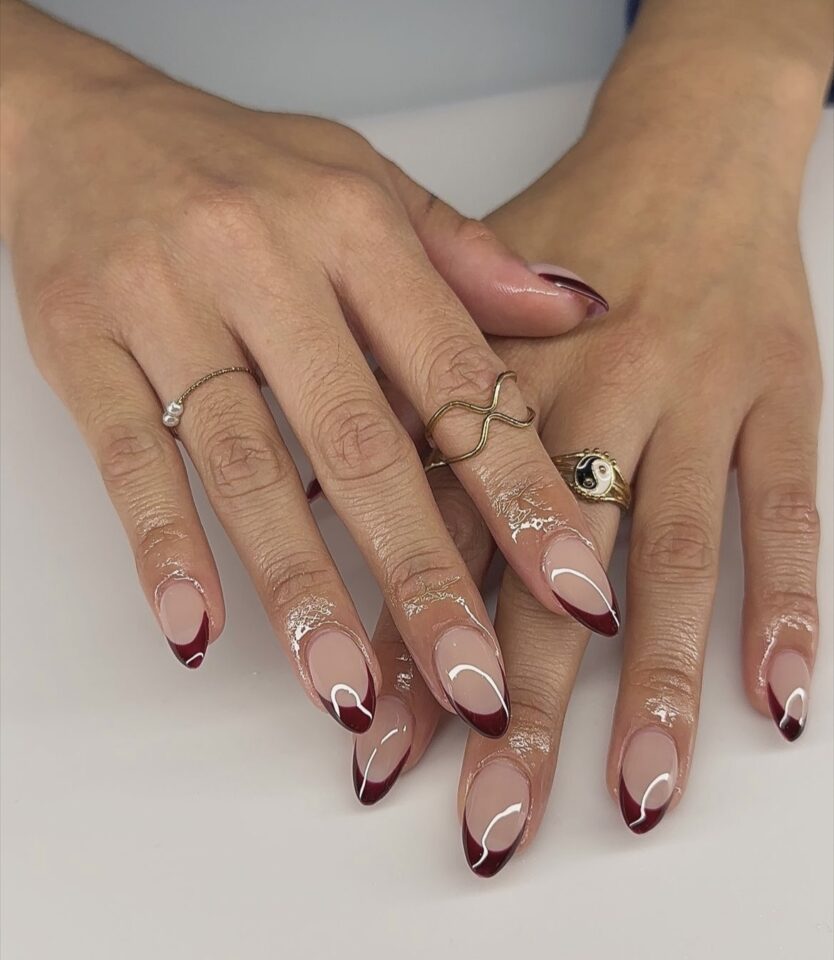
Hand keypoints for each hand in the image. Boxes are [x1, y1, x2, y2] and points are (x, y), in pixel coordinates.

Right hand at [1, 2, 613, 734]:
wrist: (80, 119)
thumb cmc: (239, 165)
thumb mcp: (365, 184)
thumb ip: (469, 259)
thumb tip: (576, 309)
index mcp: (354, 224)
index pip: (456, 374)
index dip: (521, 487)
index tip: (573, 583)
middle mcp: (264, 262)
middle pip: (360, 441)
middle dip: (424, 574)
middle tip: (476, 681)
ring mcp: (165, 302)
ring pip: (246, 465)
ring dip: (302, 590)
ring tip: (352, 692)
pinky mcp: (78, 343)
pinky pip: (127, 459)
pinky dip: (165, 550)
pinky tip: (198, 630)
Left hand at [350, 60, 824, 871]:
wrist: (684, 145)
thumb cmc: (561, 242)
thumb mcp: (458, 307)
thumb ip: (396, 409)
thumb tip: (315, 511)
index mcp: (494, 378)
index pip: (438, 539)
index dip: (405, 648)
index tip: (376, 751)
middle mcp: (589, 394)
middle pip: (544, 572)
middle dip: (517, 703)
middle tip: (493, 823)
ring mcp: (693, 395)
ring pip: (671, 555)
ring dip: (651, 685)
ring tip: (633, 797)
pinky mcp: (782, 392)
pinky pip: (788, 506)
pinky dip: (787, 604)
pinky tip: (775, 700)